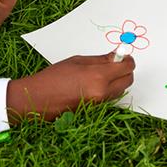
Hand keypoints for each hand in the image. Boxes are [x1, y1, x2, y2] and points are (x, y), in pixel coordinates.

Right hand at [6, 52, 135, 121]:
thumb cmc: (53, 77)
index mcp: (98, 76)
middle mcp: (102, 92)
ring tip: (101, 73)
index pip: (127, 67)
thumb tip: (116, 56)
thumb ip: (100, 60)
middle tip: (115, 63)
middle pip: (128, 79)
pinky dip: (109, 89)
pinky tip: (95, 83)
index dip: (127, 59)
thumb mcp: (78, 61)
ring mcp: (100, 104)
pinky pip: (110, 97)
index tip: (122, 55)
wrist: (37, 99)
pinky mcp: (96, 111)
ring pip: (121, 89)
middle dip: (125, 70)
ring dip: (117, 80)